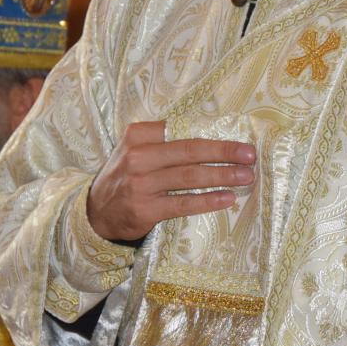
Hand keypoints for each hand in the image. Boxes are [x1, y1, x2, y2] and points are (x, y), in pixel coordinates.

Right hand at [86, 121, 255, 241]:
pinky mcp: (144, 209)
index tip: (241, 142)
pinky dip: (208, 200)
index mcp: (139, 135)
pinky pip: (183, 203)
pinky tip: (227, 199)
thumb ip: (165, 142)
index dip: (216, 137)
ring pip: (190, 177)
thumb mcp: (136, 151)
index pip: (183, 133)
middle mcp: (138, 156)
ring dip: (222, 176)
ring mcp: (140, 184)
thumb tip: (214, 139)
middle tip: (250, 157)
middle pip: (190, 152)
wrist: (96, 212)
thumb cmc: (125, 176)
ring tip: (245, 177)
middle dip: (225, 154)